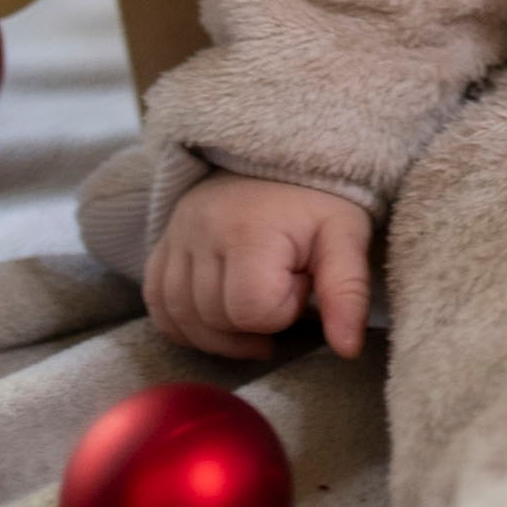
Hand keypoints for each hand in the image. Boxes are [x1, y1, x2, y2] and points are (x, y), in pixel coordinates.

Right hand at [144, 172, 373, 361]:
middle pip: (216, 320)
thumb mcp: (346, 237)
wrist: (282, 157)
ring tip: (255, 305)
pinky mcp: (162, 244)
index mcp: (247, 229)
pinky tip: (217, 319)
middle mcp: (200, 231)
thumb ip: (347, 291)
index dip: (285, 308)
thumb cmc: (319, 200)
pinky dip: (186, 325)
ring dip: (222, 330)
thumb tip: (347, 350)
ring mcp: (175, 237)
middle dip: (256, 319)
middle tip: (282, 284)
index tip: (302, 278)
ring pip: (183, 320)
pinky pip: (159, 307)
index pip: (252, 311)